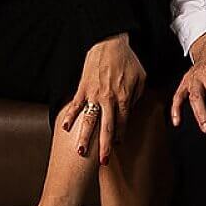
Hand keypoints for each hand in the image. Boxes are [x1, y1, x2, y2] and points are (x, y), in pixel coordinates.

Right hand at [59, 33, 146, 164]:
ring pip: (88, 120)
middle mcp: (108, 99)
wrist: (111, 43)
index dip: (120, 136)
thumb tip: (131, 111)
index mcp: (123, 97)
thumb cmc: (129, 61)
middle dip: (105, 146)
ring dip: (85, 137)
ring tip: (81, 152)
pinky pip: (75, 105)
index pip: (122, 123)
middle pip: (106, 127)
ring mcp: (93, 94)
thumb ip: (137, 97)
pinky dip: (69, 116)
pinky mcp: (82, 88)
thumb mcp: (141, 78)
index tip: (117, 147)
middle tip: (103, 162)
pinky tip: (64, 128)